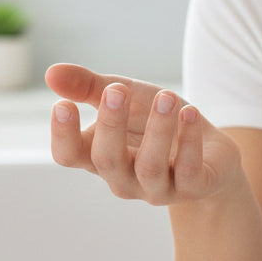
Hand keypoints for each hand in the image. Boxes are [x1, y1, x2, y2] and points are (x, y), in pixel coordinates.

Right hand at [46, 62, 241, 205]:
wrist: (210, 150)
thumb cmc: (156, 121)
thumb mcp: (125, 96)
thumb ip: (89, 86)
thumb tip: (50, 72)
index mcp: (99, 156)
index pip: (69, 156)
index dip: (63, 135)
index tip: (63, 105)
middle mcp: (124, 178)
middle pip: (106, 160)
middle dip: (111, 124)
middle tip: (117, 89)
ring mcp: (157, 188)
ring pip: (149, 167)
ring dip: (157, 129)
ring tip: (166, 97)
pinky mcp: (193, 187)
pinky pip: (188, 170)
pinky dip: (189, 140)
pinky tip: (190, 112)